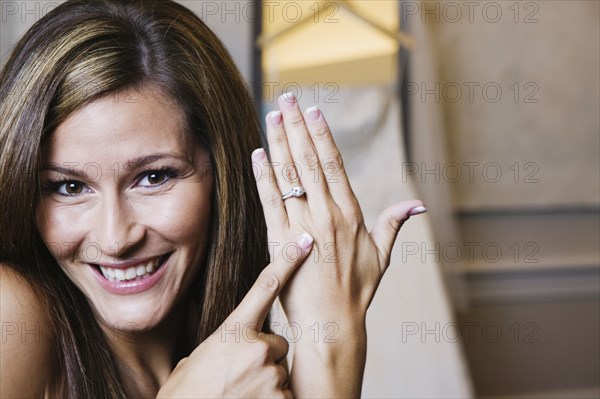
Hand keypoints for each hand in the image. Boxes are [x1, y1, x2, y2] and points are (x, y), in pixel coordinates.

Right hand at [157, 232, 313, 398]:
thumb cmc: (185, 394)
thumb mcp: (198, 358)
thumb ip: (222, 344)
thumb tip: (230, 347)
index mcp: (234, 330)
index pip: (265, 286)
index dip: (287, 261)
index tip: (304, 242)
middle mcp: (258, 347)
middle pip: (278, 344)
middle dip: (265, 357)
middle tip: (240, 375)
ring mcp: (271, 374)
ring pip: (280, 371)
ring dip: (266, 382)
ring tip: (240, 393)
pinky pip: (285, 395)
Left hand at [251, 93, 425, 395]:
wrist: (332, 323)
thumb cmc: (357, 290)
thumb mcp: (381, 256)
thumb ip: (394, 225)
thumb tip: (417, 205)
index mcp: (350, 214)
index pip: (334, 164)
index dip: (322, 135)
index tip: (314, 111)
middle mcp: (327, 214)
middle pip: (309, 161)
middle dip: (297, 127)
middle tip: (287, 99)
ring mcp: (303, 227)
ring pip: (289, 176)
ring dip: (279, 142)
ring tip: (272, 115)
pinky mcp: (281, 242)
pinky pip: (270, 202)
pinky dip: (263, 177)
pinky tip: (258, 154)